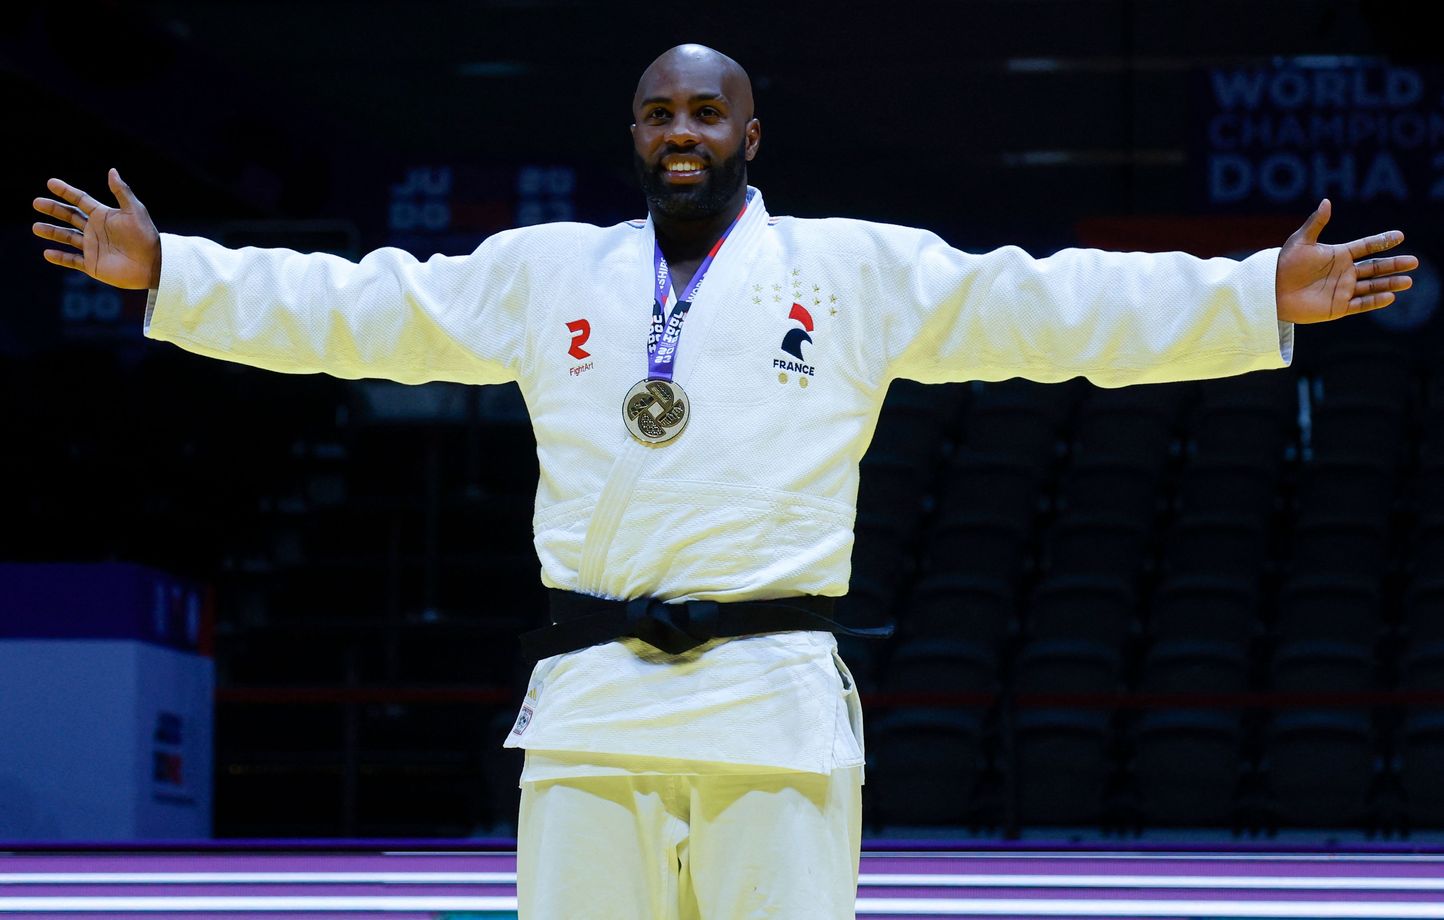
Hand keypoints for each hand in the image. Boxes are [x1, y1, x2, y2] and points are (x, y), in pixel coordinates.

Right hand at [32, 169, 160, 289]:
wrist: (152, 264)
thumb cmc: (146, 236)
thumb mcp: (134, 210)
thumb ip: (122, 192)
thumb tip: (112, 170)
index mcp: (104, 215)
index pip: (80, 200)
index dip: (66, 191)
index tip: (50, 182)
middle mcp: (96, 230)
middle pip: (70, 216)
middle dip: (53, 209)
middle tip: (36, 202)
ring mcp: (93, 247)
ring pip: (67, 237)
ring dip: (51, 232)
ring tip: (36, 227)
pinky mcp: (92, 265)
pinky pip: (72, 260)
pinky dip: (60, 257)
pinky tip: (47, 253)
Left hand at [1275, 198, 1416, 323]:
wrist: (1270, 291)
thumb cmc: (1283, 264)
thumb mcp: (1300, 241)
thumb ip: (1316, 223)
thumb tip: (1326, 201)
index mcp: (1338, 254)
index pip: (1366, 246)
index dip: (1382, 241)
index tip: (1400, 236)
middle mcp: (1344, 272)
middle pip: (1375, 267)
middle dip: (1394, 264)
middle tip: (1414, 262)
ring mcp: (1342, 289)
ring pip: (1372, 286)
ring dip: (1390, 283)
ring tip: (1408, 281)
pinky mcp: (1337, 307)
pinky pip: (1360, 304)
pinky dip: (1375, 301)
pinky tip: (1390, 297)